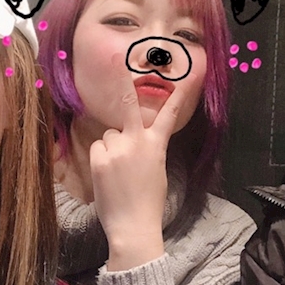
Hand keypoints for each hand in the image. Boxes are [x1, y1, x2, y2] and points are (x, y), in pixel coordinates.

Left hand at [90, 60, 187, 270]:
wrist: (133, 225)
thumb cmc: (149, 202)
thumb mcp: (157, 171)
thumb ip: (147, 149)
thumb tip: (132, 139)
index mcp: (157, 144)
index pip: (170, 115)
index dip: (179, 95)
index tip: (187, 76)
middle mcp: (136, 141)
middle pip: (128, 105)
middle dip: (122, 81)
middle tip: (114, 59)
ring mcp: (116, 148)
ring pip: (109, 135)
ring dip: (112, 147)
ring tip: (118, 171)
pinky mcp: (99, 158)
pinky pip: (98, 148)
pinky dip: (101, 158)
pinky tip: (108, 176)